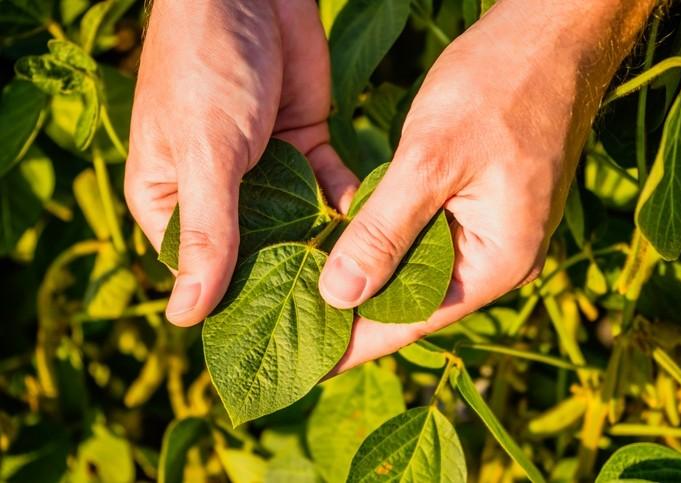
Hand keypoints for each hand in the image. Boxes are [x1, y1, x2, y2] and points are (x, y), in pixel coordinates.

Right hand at [125, 0, 357, 325]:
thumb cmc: (204, 66)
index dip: (237, 305)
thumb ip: (205, 234)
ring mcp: (265, 172)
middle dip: (291, 281)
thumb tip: (183, 319)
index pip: (202, 272)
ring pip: (298, 226)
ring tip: (364, 289)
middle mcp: (217, 194)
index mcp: (170, 200)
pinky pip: (329, 189)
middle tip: (335, 323)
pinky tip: (377, 231)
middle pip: (255, 254)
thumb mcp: (204, 154)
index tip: (282, 340)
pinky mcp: (305, 146)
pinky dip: (349, 207)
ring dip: (328, 249)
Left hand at [320, 0, 655, 370]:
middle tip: (289, 330)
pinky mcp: (478, 204)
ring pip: (415, 269)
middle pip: (413, 301)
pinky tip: (342, 244)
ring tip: (303, 296)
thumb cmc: (501, 85)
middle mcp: (497, 257)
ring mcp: (490, 231)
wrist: (551, 33)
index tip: (306, 367)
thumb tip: (338, 295)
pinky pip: (424, 237)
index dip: (355, 344)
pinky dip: (383, 240)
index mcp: (498, 261)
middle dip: (355, 314)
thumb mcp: (433, 159)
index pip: (412, 320)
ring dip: (366, 276)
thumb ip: (385, 230)